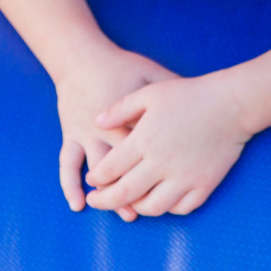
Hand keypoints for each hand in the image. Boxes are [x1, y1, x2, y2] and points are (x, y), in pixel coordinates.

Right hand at [53, 45, 175, 220]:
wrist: (82, 57)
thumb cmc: (123, 65)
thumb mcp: (153, 75)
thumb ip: (174, 90)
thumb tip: (202, 102)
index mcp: (132, 117)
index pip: (148, 149)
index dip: (162, 168)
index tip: (176, 185)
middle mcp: (107, 129)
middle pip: (123, 166)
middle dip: (136, 189)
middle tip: (152, 210)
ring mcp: (86, 133)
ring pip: (97, 169)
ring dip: (110, 193)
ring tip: (124, 213)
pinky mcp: (70, 134)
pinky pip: (68, 164)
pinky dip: (69, 185)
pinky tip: (77, 205)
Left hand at [82, 73, 250, 217]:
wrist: (233, 104)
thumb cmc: (190, 95)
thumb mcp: (150, 93)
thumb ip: (120, 109)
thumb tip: (97, 122)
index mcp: (144, 140)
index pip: (109, 169)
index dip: (96, 178)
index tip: (92, 178)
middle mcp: (161, 163)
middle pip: (124, 193)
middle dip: (105, 201)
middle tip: (97, 201)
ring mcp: (184, 177)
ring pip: (152, 208)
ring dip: (135, 207)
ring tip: (129, 202)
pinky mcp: (204, 184)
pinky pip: (181, 208)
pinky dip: (168, 208)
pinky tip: (161, 199)